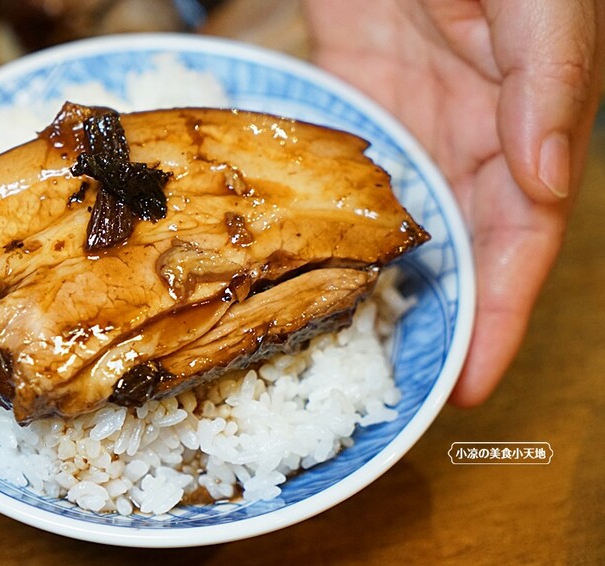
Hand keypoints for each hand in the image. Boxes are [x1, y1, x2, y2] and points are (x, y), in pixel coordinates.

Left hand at [305, 0, 603, 405]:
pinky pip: (349, 174)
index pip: (523, 238)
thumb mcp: (542, 3)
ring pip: (404, 221)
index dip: (503, 312)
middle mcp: (475, 131)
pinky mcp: (360, 98)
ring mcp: (413, 118)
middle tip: (402, 384)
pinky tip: (314, 262)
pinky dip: (337, 221)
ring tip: (351, 343)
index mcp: (530, 120)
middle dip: (441, 318)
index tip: (476, 380)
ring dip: (384, 282)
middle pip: (461, 246)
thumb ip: (550, 84)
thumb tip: (543, 185)